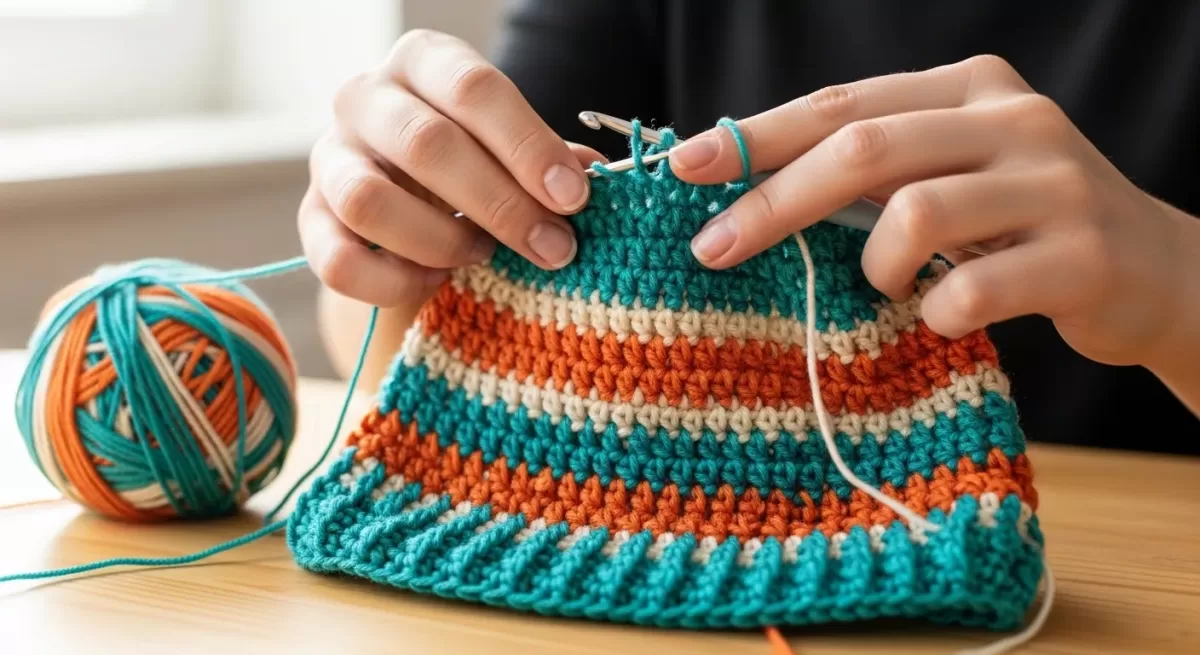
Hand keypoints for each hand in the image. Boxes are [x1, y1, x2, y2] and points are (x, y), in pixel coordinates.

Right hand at [299, 29, 604, 306]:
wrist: (410, 198)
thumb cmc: (476, 161)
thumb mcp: (513, 148)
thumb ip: (550, 161)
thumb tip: (591, 177)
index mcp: (425, 63)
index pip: (473, 89)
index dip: (528, 145)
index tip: (572, 197)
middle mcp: (366, 98)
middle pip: (426, 145)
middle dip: (501, 205)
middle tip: (552, 247)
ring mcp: (330, 158)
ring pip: (369, 201)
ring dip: (441, 240)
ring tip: (484, 256)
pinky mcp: (311, 220)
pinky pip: (338, 261)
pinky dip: (395, 282)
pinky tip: (436, 281)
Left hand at [669, 54, 1195, 370]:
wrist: (1154, 272)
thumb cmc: (1019, 227)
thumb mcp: (949, 176)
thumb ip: (873, 172)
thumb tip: (745, 191)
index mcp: (968, 88)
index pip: (841, 105)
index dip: (756, 136)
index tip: (683, 166)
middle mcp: (1014, 119)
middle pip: (864, 150)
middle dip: (773, 202)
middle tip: (711, 249)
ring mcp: (1055, 183)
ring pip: (915, 214)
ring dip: (873, 266)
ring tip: (881, 287)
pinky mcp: (1084, 256)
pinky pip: (970, 289)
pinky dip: (933, 313)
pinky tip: (937, 318)